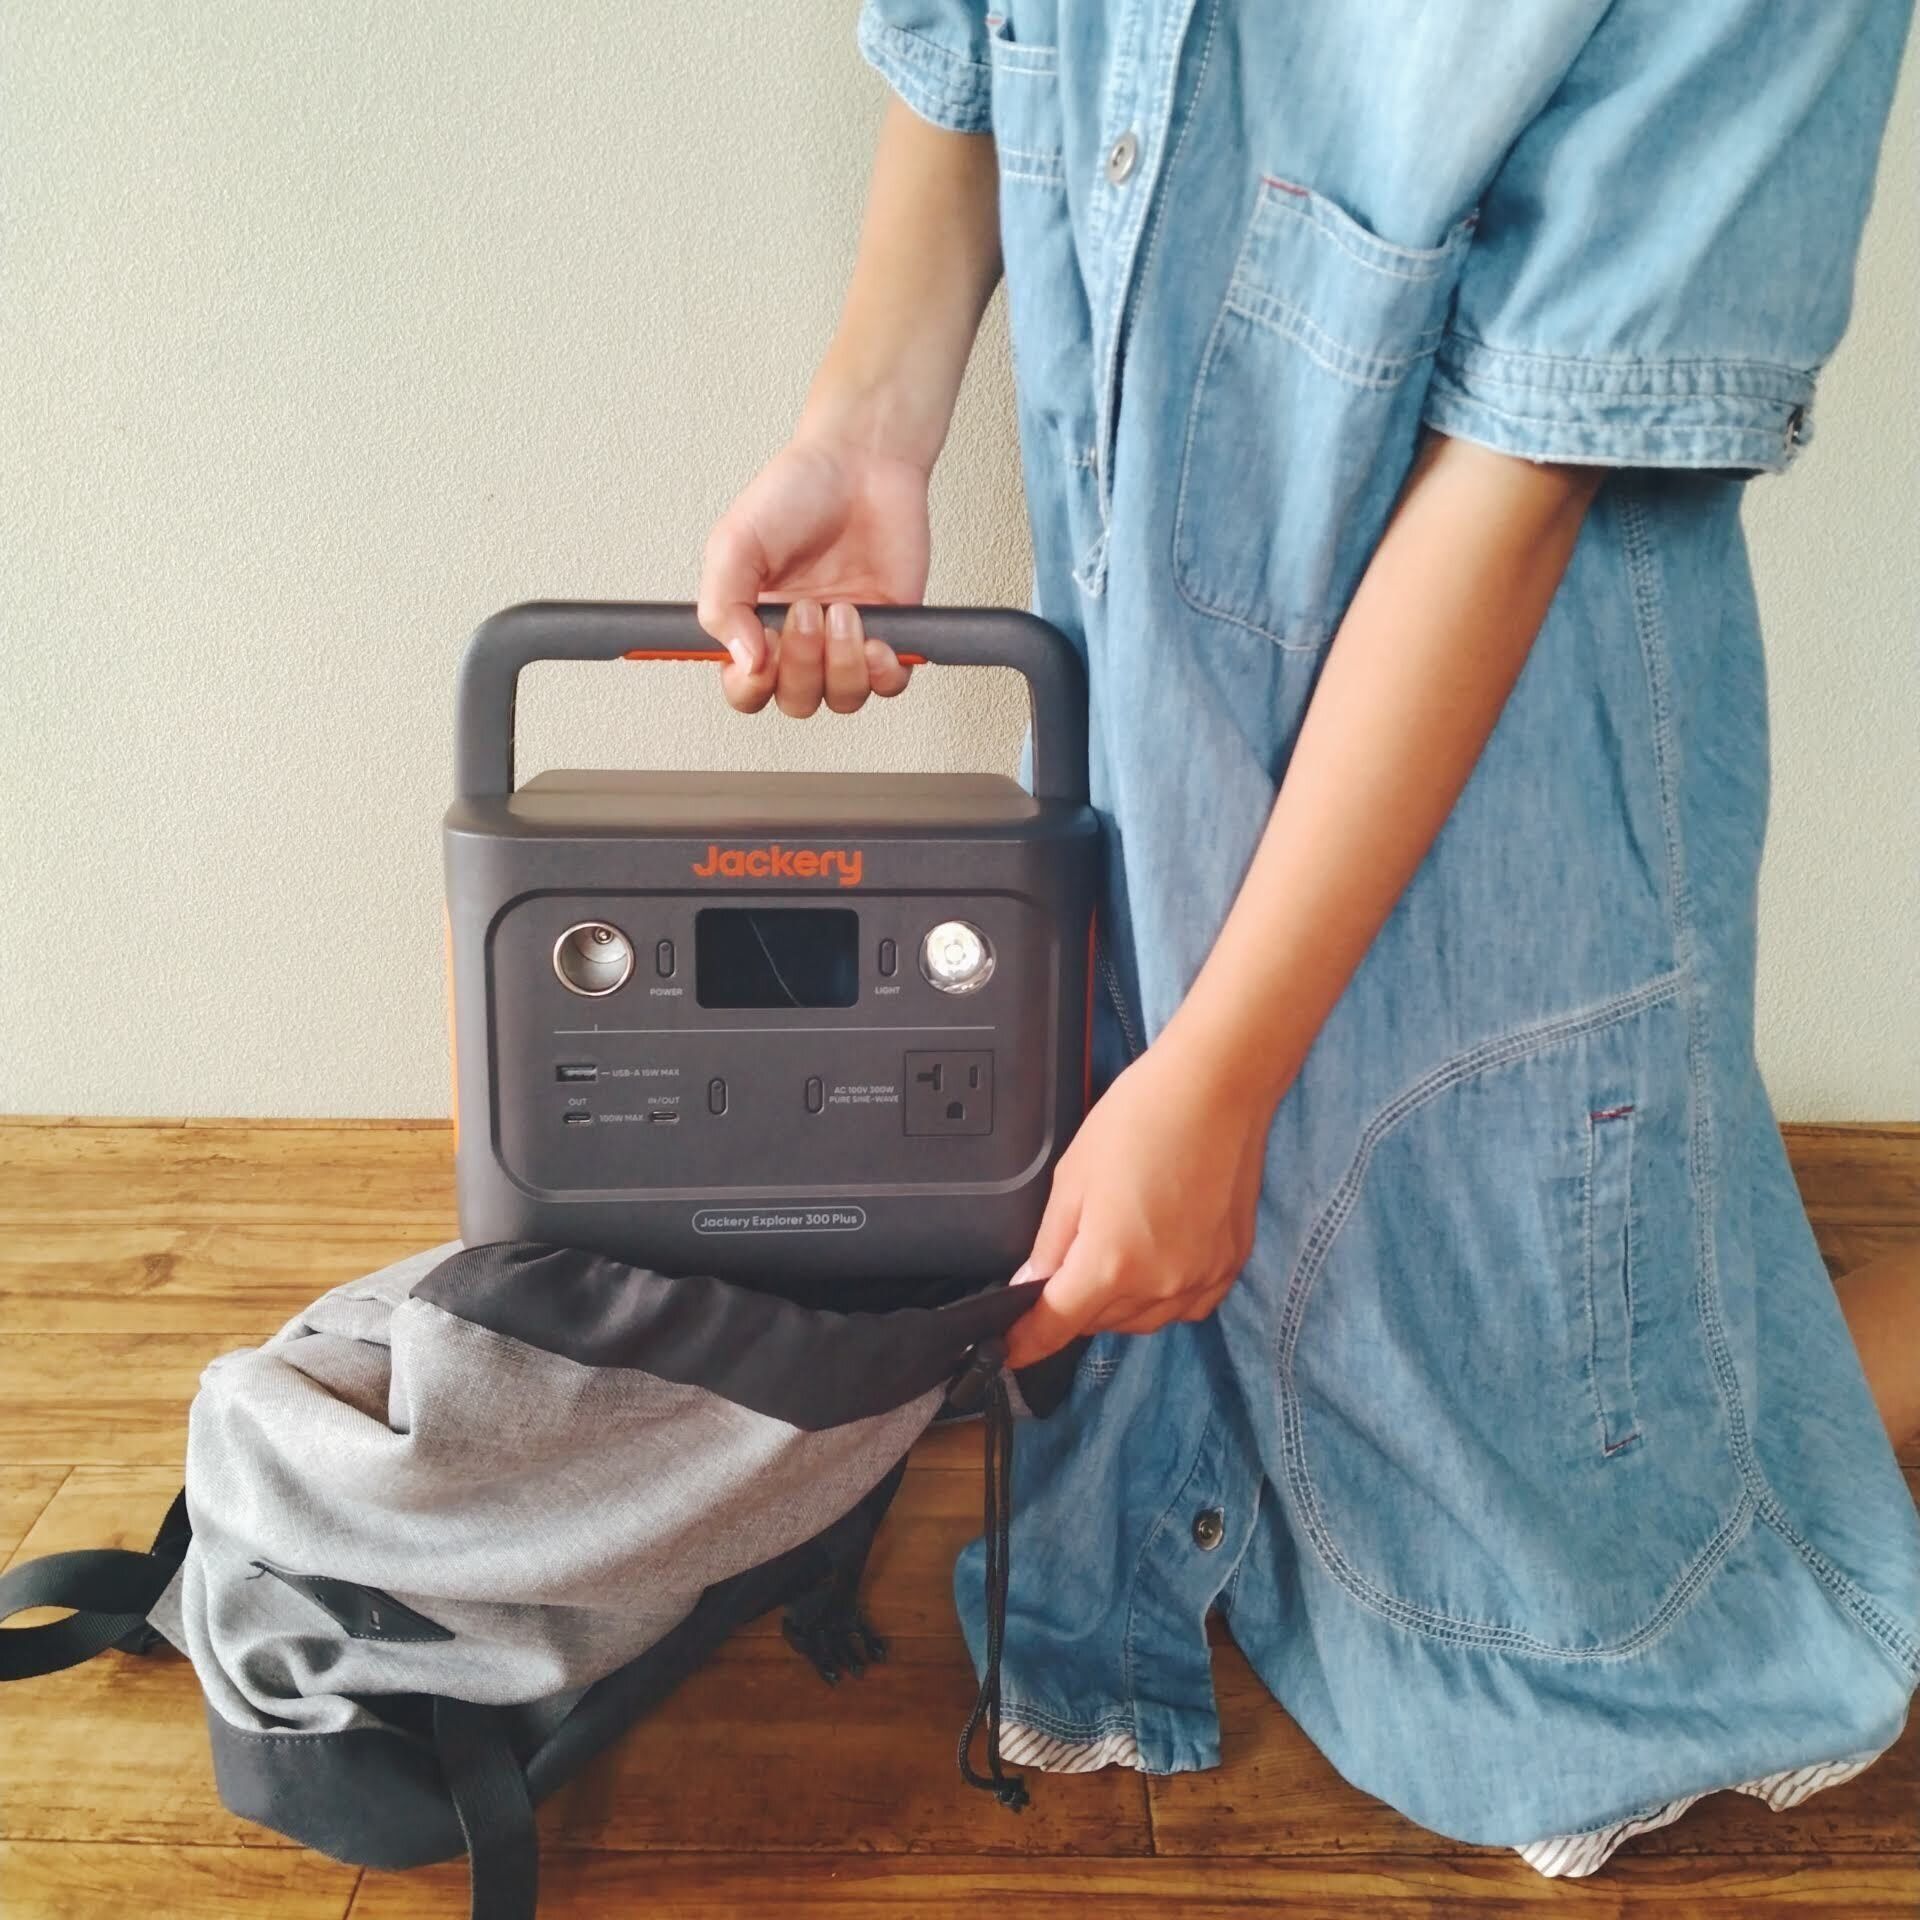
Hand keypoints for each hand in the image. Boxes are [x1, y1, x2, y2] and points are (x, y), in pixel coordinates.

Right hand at [697, 431, 926, 715]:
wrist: (862, 462)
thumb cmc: (798, 492)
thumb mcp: (735, 542)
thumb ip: (723, 604)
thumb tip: (743, 661)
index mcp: (756, 623)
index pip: (745, 688)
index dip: (750, 686)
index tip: (759, 657)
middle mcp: (801, 639)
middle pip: (795, 700)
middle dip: (800, 666)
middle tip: (805, 612)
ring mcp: (847, 639)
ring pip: (842, 698)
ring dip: (840, 664)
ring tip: (841, 610)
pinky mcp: (892, 631)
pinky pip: (889, 684)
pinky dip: (883, 672)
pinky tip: (875, 638)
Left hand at [1002, 1030, 1276, 1369]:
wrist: (1216, 1089)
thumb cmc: (1140, 1119)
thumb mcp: (1072, 1178)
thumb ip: (1050, 1244)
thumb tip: (1030, 1287)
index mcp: (1112, 1264)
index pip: (1057, 1325)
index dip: (1026, 1342)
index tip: (1009, 1350)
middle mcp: (1159, 1285)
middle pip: (1100, 1324)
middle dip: (1074, 1307)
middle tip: (1066, 1266)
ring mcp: (1201, 1279)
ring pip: (1142, 1321)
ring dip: (1117, 1305)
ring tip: (1112, 1255)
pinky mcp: (1231, 1266)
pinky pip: (1185, 1306)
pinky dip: (1161, 1296)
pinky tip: (1153, 1261)